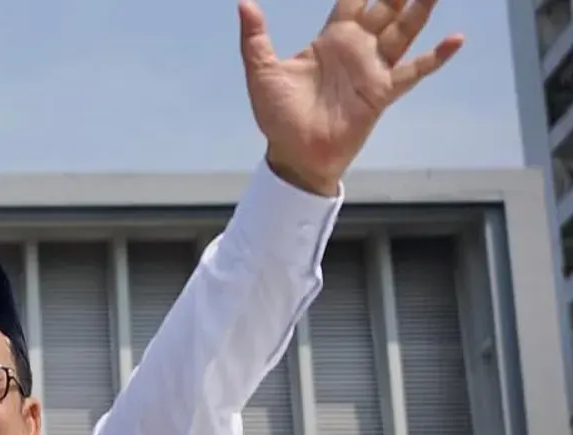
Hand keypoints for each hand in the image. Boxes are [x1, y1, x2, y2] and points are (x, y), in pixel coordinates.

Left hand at [239, 0, 463, 195]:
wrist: (293, 154)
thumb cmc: (277, 116)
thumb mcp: (261, 72)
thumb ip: (255, 38)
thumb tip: (244, 4)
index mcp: (332, 38)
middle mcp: (357, 48)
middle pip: (386, 7)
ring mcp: (372, 69)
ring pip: (404, 29)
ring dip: (421, 8)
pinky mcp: (382, 92)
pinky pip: (413, 71)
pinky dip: (435, 57)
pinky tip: (455, 40)